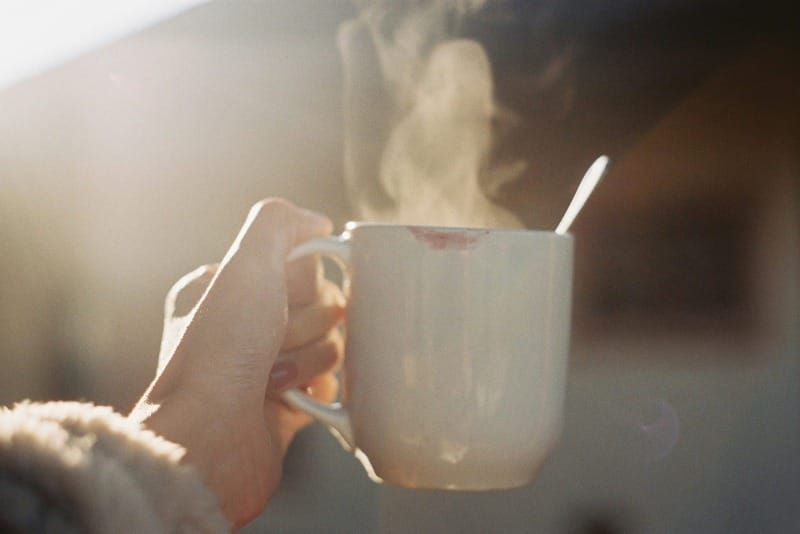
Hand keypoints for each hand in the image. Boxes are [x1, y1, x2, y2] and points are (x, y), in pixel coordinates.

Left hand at [131, 199, 344, 527]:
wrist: (212, 440)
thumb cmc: (220, 352)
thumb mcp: (245, 264)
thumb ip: (280, 223)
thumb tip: (319, 223)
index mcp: (226, 287)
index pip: (299, 262)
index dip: (301, 279)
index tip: (279, 296)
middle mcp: (243, 325)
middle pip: (320, 300)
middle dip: (306, 321)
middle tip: (272, 340)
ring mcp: (266, 365)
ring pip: (330, 340)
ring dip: (310, 357)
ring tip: (273, 376)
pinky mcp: (290, 401)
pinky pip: (333, 380)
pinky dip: (316, 386)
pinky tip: (288, 397)